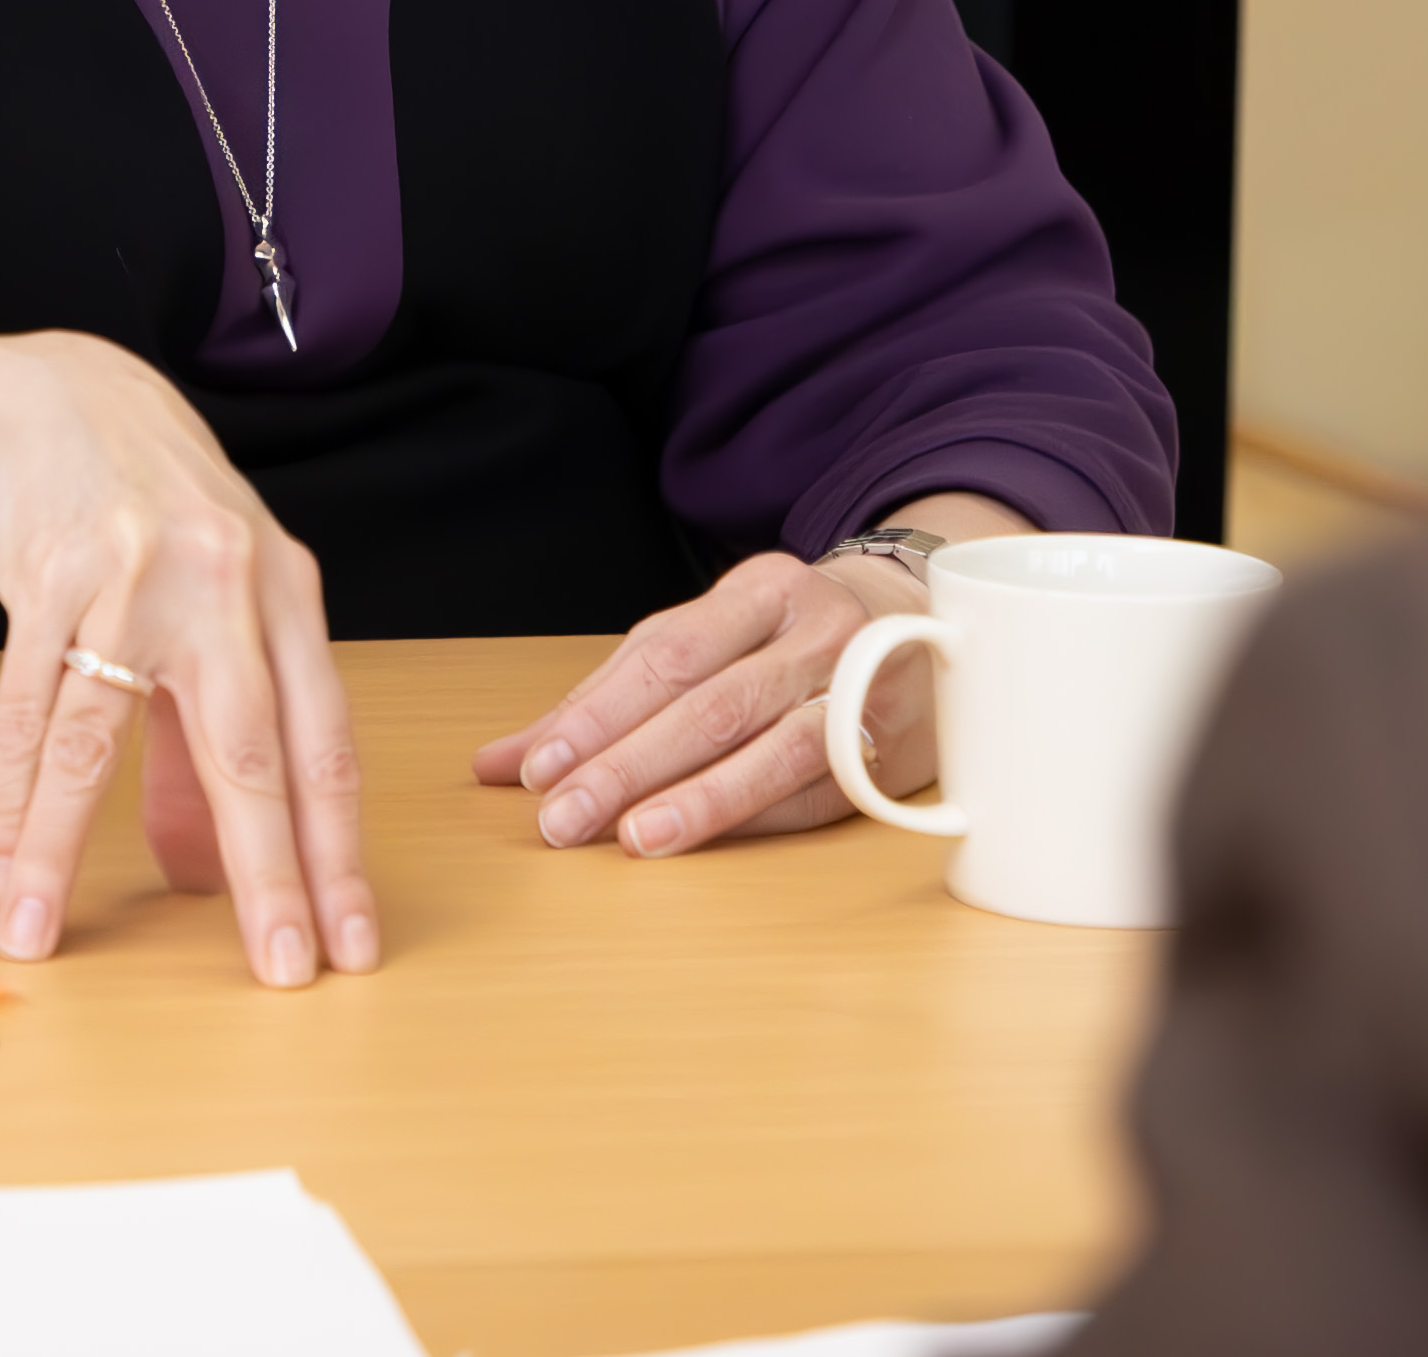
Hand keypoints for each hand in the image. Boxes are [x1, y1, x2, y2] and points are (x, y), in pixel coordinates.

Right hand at [0, 327, 372, 988]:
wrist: (60, 395)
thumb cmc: (156, 514)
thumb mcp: (214, 611)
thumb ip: (212, 741)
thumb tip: (217, 873)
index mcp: (287, 596)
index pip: (325, 746)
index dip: (338, 852)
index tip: (351, 942)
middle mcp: (226, 584)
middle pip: (250, 751)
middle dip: (271, 873)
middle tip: (284, 968)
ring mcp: (136, 576)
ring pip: (101, 738)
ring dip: (62, 849)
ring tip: (43, 931)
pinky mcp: (52, 572)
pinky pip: (26, 706)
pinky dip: (12, 793)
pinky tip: (4, 860)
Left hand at [469, 548, 942, 856]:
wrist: (927, 623)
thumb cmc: (788, 639)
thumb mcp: (704, 638)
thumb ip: (607, 695)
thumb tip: (500, 762)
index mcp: (762, 587)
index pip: (667, 653)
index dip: (599, 713)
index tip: (538, 767)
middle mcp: (818, 631)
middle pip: (711, 703)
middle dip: (629, 765)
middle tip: (562, 819)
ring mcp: (864, 690)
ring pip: (773, 747)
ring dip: (697, 799)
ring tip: (629, 838)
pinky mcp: (890, 751)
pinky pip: (817, 790)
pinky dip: (754, 817)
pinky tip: (703, 841)